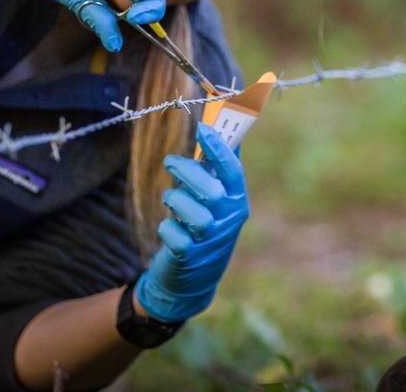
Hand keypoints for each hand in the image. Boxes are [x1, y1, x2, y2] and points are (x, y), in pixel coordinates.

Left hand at [134, 124, 248, 322]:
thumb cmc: (208, 227)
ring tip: (171, 197)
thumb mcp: (222, 200)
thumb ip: (221, 166)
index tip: (201, 129)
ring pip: (192, 212)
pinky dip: (166, 226)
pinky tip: (170, 226)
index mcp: (238, 200)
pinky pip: (173, 233)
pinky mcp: (189, 257)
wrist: (195, 280)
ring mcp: (210, 240)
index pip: (233, 171)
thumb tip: (221, 125)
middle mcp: (229, 220)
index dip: (218, 149)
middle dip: (187, 172)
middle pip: (210, 191)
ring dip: (175, 198)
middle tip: (169, 161)